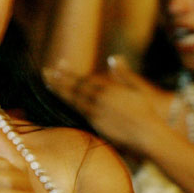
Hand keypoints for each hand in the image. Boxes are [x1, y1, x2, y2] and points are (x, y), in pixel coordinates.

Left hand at [44, 55, 165, 152]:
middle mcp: (100, 99)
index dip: (69, 72)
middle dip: (59, 79)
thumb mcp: (136, 88)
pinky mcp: (96, 124)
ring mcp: (96, 112)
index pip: (83, 78)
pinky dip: (67, 104)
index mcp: (109, 88)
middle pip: (74, 87)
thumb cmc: (146, 112)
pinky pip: (77, 112)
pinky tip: (60, 101)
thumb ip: (123, 73)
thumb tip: (112, 57)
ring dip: (59, 90)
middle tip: (45, 71)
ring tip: (47, 82)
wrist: (148, 135)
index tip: (58, 65)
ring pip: (73, 99)